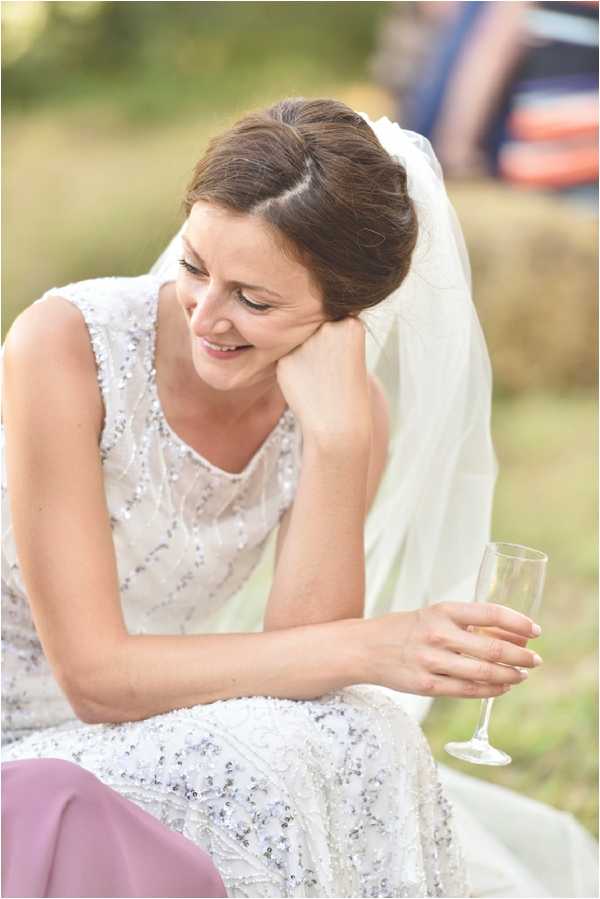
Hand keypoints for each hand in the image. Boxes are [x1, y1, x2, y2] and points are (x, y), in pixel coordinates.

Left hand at [275, 317, 369, 442]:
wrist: (338, 424)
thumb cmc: (347, 392)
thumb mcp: (349, 352)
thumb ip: (328, 332)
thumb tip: (295, 325)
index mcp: (350, 324)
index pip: (335, 323)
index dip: (338, 345)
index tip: (343, 364)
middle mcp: (327, 327)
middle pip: (315, 330)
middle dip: (320, 348)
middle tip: (331, 374)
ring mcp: (305, 342)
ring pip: (299, 343)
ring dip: (304, 357)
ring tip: (319, 380)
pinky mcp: (285, 359)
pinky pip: (286, 358)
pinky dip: (293, 370)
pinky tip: (305, 385)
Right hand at [362, 602, 542, 697]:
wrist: (364, 648)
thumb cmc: (405, 630)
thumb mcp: (433, 616)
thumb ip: (466, 624)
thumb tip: (511, 634)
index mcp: (442, 610)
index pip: (490, 612)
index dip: (517, 622)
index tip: (535, 630)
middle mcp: (438, 634)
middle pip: (492, 647)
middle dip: (521, 655)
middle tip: (536, 660)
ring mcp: (431, 662)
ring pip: (484, 673)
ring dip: (511, 675)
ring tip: (522, 675)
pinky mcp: (426, 686)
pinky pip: (468, 691)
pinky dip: (491, 690)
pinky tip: (502, 687)